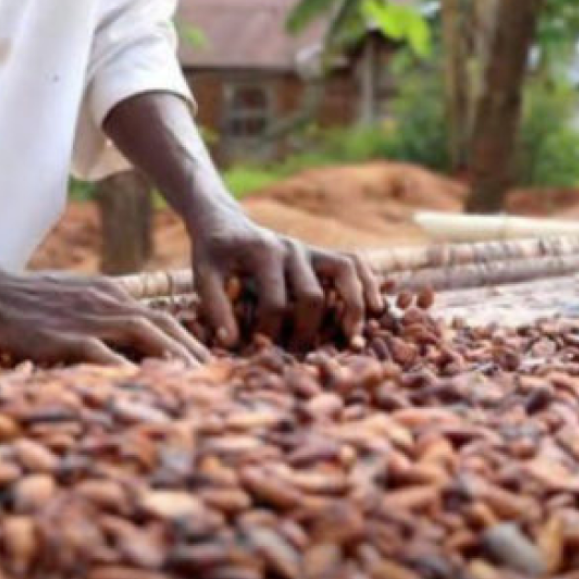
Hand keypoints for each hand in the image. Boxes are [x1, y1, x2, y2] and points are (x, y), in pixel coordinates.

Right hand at [0, 267, 212, 367]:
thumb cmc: (25, 300)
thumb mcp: (72, 298)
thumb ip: (98, 313)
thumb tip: (119, 338)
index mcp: (110, 292)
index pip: (161, 316)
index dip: (188, 339)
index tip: (207, 362)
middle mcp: (108, 301)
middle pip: (165, 325)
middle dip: (195, 352)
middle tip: (219, 378)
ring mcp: (90, 318)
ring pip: (147, 337)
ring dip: (176, 360)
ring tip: (198, 384)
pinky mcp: (68, 337)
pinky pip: (107, 356)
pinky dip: (131, 372)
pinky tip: (147, 389)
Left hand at [190, 220, 382, 350]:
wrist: (224, 223)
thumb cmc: (213, 253)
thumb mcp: (203, 275)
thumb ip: (216, 307)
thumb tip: (231, 343)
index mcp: (263, 252)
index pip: (276, 302)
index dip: (271, 332)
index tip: (262, 349)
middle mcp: (291, 247)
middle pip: (313, 294)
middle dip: (310, 330)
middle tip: (303, 355)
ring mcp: (310, 248)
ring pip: (346, 271)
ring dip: (354, 306)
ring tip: (355, 337)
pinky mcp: (319, 252)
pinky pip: (353, 262)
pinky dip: (368, 283)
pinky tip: (376, 307)